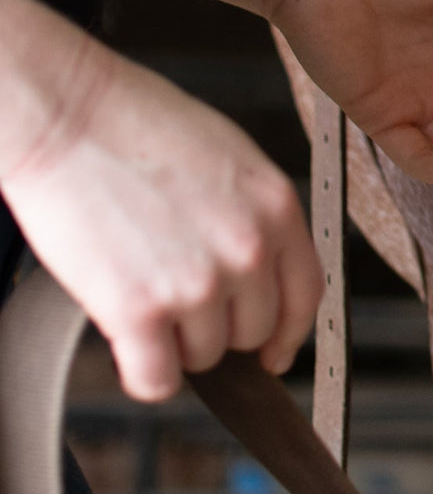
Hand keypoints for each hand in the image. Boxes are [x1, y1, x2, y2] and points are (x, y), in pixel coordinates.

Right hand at [1, 45, 320, 401]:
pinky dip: (144, 375)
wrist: (65, 114)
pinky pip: (157, 379)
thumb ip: (255, 216)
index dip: (289, 333)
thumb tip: (260, 271)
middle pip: (253, 332)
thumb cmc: (134, 124)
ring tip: (142, 294)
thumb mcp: (230, 159)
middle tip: (177, 299)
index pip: (306, 295)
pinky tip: (130, 349)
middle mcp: (249, 250)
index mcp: (277, 209)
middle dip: (219, 327)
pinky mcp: (140, 309)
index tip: (276, 352)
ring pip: (205, 357)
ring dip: (175, 343)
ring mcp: (198, 283)